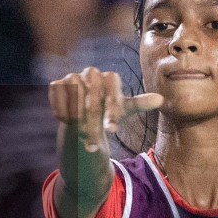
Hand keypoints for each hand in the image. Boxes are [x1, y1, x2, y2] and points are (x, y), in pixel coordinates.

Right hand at [48, 68, 162, 152]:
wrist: (84, 107)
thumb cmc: (107, 108)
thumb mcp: (124, 109)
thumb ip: (140, 103)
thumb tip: (161, 99)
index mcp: (110, 78)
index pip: (112, 96)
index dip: (111, 114)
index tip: (112, 130)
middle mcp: (91, 73)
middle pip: (92, 102)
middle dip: (93, 125)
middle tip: (93, 144)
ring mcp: (72, 77)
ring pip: (74, 102)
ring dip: (77, 122)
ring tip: (81, 134)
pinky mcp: (56, 84)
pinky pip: (58, 100)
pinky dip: (61, 112)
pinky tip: (66, 121)